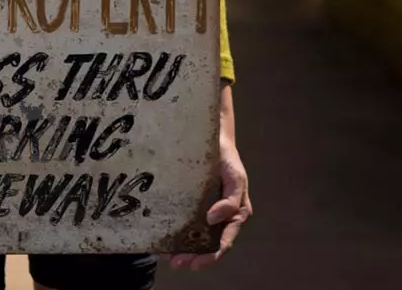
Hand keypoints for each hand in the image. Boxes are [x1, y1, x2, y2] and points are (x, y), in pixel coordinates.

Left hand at [168, 137, 251, 271]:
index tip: (195, 263)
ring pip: (197, 236)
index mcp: (236, 214)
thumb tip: (213, 220)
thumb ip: (231, 200)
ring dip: (184, 249)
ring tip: (169, 257)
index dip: (211, 255)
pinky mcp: (194, 201)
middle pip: (209, 243)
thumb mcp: (235, 177)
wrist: (214, 138)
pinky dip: (178, 231)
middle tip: (177, 263)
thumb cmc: (228, 158)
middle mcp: (222, 216)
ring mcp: (207, 210)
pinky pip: (186, 220)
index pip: (224, 241)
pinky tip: (166, 238)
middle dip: (194, 257)